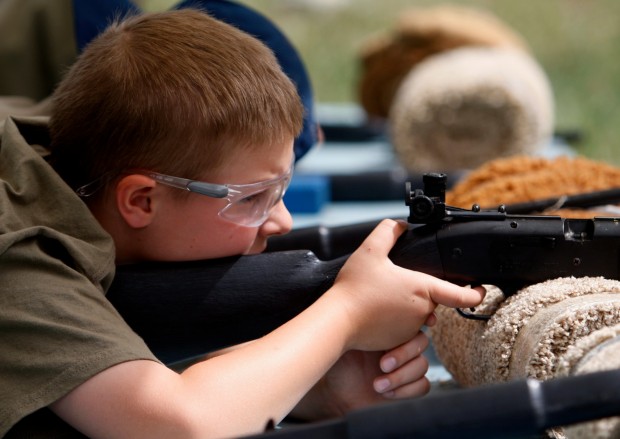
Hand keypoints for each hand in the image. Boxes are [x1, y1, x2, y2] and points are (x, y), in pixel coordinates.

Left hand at [293, 332, 430, 418]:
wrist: (334, 391)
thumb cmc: (337, 362)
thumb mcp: (345, 339)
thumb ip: (360, 324)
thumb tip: (370, 309)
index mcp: (387, 326)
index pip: (411, 319)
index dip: (415, 323)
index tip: (409, 331)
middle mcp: (399, 343)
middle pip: (421, 342)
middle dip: (403, 355)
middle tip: (382, 365)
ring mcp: (404, 365)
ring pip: (422, 365)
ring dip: (401, 376)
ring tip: (377, 384)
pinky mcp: (407, 386)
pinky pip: (423, 385)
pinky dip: (407, 390)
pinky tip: (386, 392)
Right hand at [331, 219, 484, 351]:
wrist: (337, 321)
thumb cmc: (354, 289)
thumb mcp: (370, 251)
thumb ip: (387, 232)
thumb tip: (400, 225)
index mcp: (422, 289)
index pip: (462, 296)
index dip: (476, 293)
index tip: (480, 289)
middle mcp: (422, 312)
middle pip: (433, 299)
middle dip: (423, 291)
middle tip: (397, 282)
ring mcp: (410, 329)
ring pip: (418, 314)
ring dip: (408, 306)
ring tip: (382, 296)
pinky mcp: (397, 341)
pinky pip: (404, 328)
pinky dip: (396, 320)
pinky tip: (377, 311)